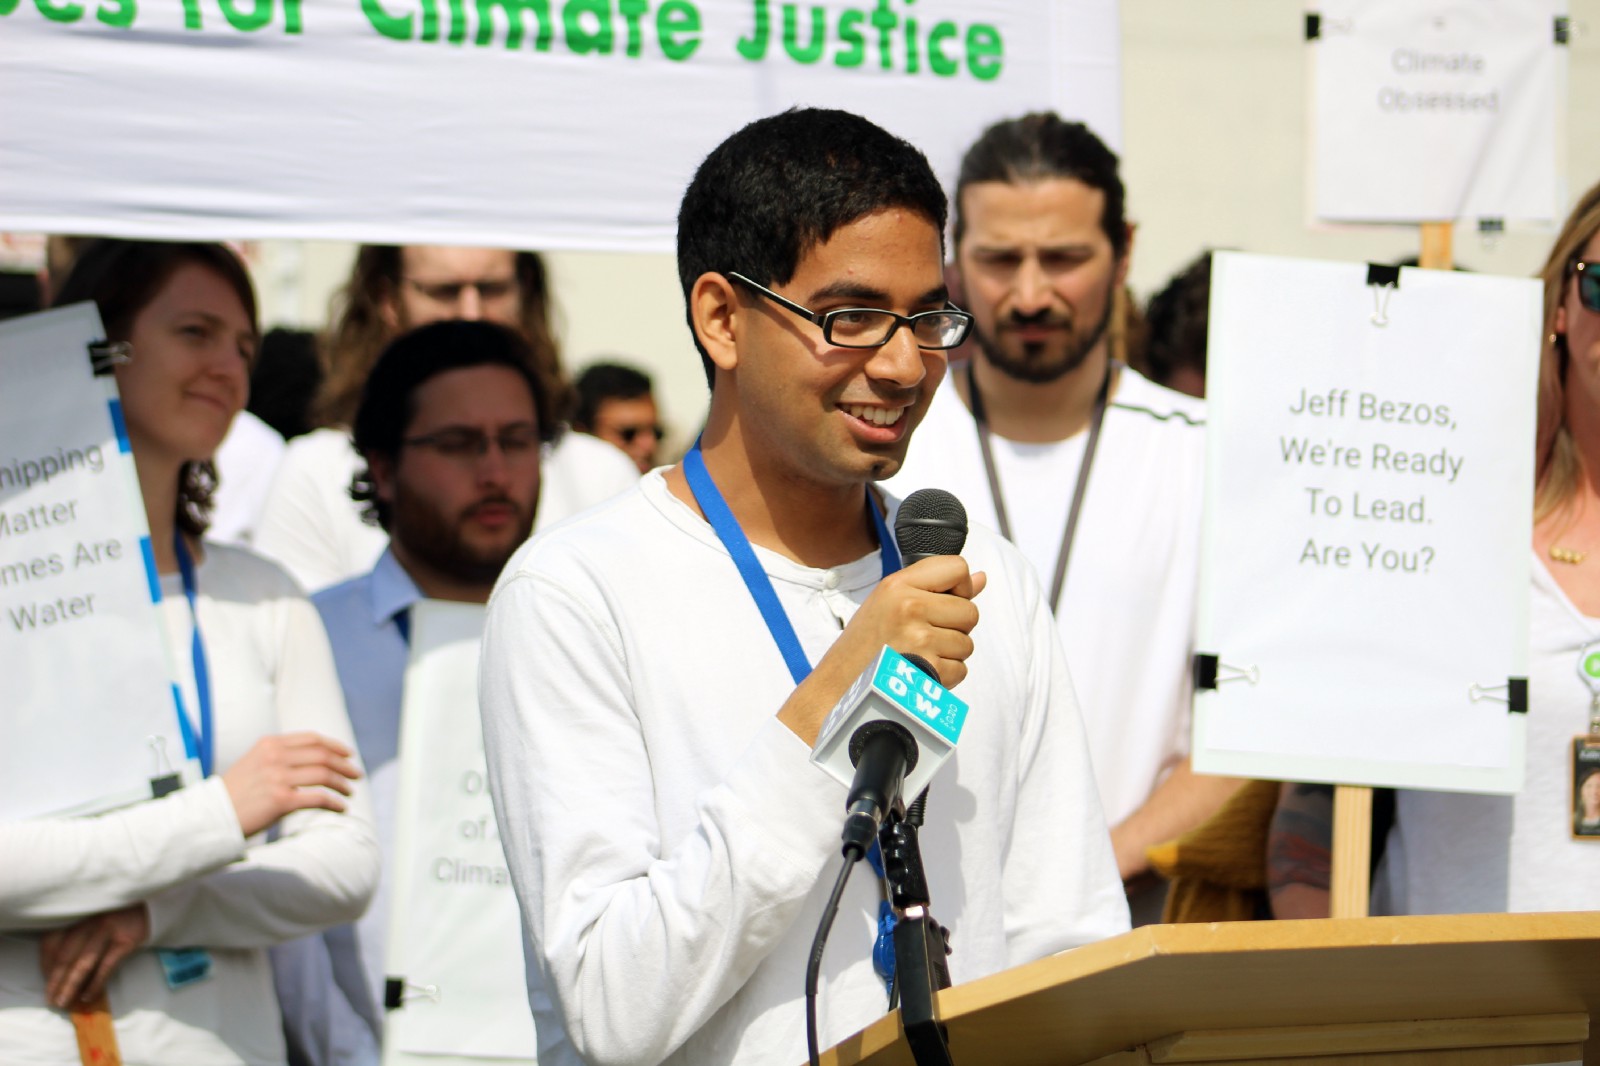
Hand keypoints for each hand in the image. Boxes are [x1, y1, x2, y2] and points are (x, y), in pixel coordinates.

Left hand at [39, 904, 148, 1009]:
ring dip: (70, 985)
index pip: (51, 943)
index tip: (47, 983)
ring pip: (83, 962)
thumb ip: (75, 937)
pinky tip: (89, 996)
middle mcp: (89, 921)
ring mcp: (108, 930)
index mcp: (77, 916)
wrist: (151, 905)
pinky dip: (96, 983)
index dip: (46, 965)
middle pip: (65, 955)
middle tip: (51, 1001)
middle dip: (55, 981)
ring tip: (64, 1002)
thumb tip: (58, 972)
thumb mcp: (91, 920)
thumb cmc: (116, 916)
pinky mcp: (126, 939)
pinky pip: (106, 965)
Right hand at [222, 732, 362, 837]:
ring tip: (350, 791)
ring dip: (342, 784)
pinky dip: (334, 802)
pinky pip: (318, 798)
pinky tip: (341, 807)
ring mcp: (278, 778)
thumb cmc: (234, 793)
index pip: (312, 739)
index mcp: (269, 744)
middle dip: (344, 765)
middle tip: (356, 774)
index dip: (335, 746)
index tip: (348, 754)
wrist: (210, 816)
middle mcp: (275, 757)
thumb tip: (313, 757)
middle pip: (322, 755)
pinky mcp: (281, 800)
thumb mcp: (253, 762)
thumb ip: (278, 755)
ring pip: (324, 775)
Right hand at [841, 555, 985, 688]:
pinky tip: (918, 672)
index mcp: (898, 585)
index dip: (959, 588)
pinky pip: (961, 669)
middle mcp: (909, 607)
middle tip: (923, 635)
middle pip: (970, 611)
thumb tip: (982, 579)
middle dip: (954, 627)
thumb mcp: (889, 601)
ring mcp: (920, 640)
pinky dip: (945, 676)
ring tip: (917, 655)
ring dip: (948, 653)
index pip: (958, 569)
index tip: (942, 602)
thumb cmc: (865, 643)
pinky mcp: (928, 671)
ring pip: (967, 644)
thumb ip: (935, 587)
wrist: (839, 686)